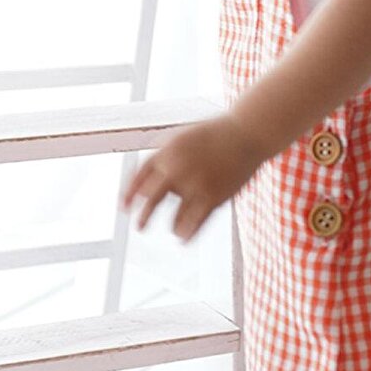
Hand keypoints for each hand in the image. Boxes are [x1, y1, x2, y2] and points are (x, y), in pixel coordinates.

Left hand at [119, 114, 264, 242]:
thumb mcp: (183, 138)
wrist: (246, 132)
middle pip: (151, 199)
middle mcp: (176, 168)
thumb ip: (165, 157)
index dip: (130, 194)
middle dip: (143, 216)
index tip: (123, 208)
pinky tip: (184, 239)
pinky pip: (194, 224)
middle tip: (139, 227)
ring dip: (172, 226)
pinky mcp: (213, 197)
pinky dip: (187, 234)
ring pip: (174, 218)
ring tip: (173, 230)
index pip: (139, 177)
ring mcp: (194, 184)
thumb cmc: (215, 134)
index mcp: (166, 151)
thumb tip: (147, 179)